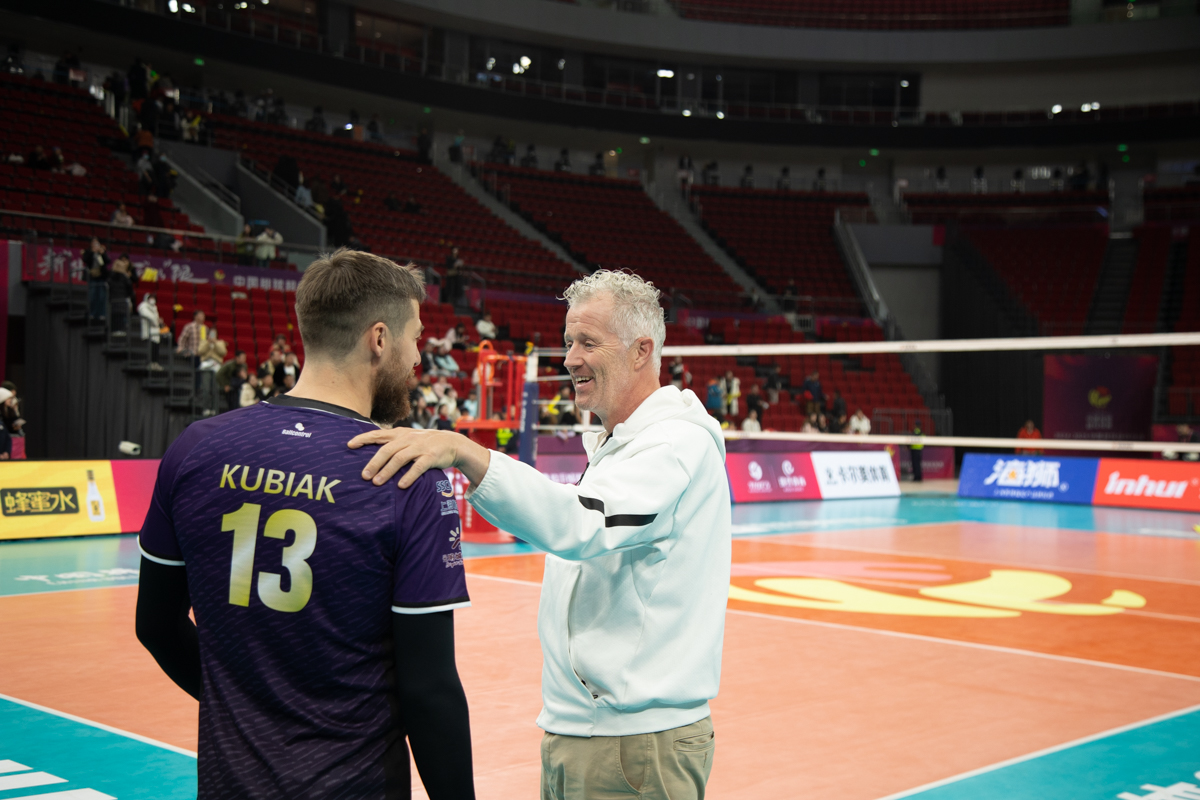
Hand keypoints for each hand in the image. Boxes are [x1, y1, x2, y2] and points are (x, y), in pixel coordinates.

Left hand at [349, 427, 489, 488]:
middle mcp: (408, 439)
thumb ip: (392, 442)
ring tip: (377, 482)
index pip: (378, 434)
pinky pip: (418, 467)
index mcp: (400, 434)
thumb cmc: (425, 443)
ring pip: (400, 458)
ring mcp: (420, 447)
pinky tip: (401, 485)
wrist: (452, 443)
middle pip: (387, 450)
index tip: (349, 445)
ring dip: (387, 471)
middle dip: (374, 462)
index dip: (363, 438)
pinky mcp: (431, 457)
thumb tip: (370, 452)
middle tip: (363, 475)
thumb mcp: (408, 438)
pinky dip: (409, 476)